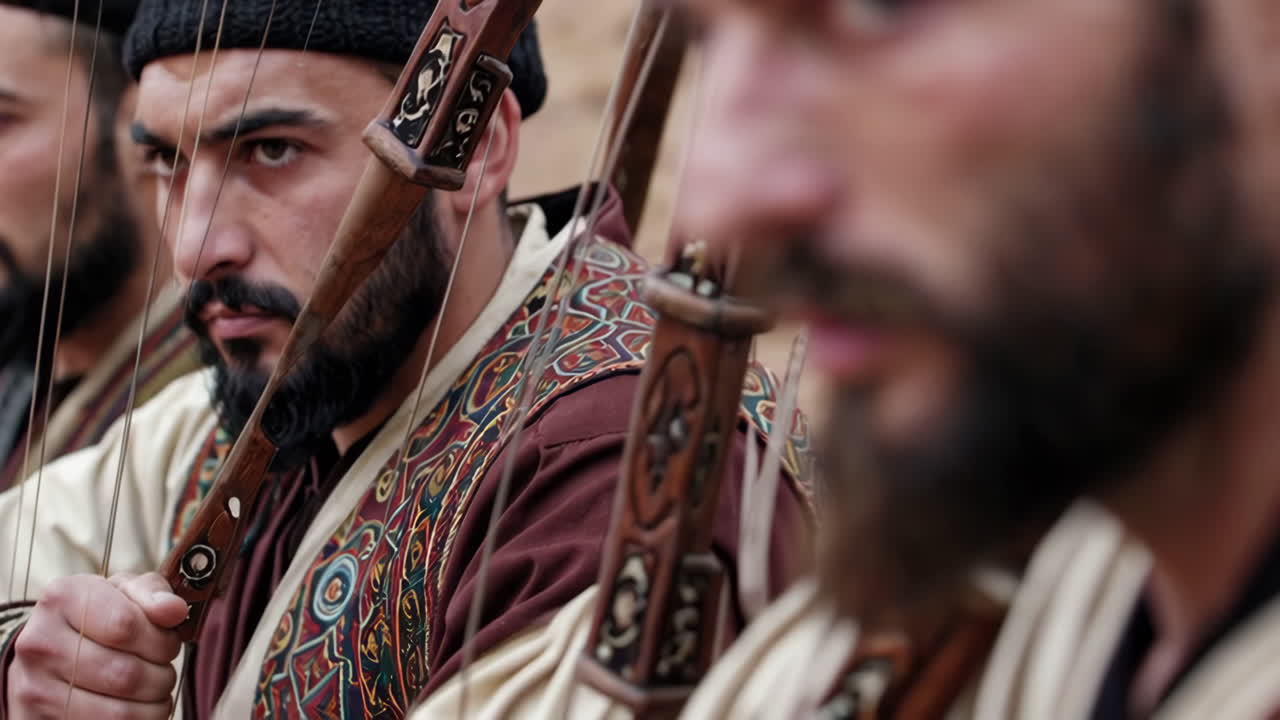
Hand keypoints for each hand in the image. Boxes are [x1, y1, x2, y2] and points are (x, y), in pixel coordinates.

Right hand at [7, 572, 187, 718]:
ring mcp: (35, 685)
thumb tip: (174, 609)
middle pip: (125, 673)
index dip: (161, 639)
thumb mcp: (124, 592)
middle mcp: (40, 641)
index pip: (125, 626)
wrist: (50, 650)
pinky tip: (137, 706)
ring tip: (154, 688)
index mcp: (62, 598)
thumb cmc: (99, 615)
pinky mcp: (40, 718)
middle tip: (163, 669)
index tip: (168, 641)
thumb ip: (153, 594)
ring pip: (119, 712)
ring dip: (153, 704)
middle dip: (161, 675)